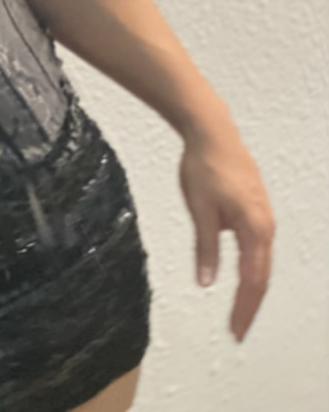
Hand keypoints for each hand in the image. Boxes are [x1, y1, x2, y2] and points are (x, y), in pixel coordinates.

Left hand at [178, 125, 274, 341]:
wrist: (212, 132)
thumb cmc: (204, 167)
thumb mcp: (200, 209)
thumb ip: (205, 247)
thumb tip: (206, 282)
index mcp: (254, 228)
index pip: (252, 281)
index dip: (244, 309)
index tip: (235, 332)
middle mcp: (266, 225)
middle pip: (261, 275)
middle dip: (250, 305)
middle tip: (237, 331)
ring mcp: (264, 216)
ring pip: (261, 261)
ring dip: (252, 288)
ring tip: (239, 310)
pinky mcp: (257, 208)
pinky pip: (258, 246)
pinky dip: (251, 267)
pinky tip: (240, 275)